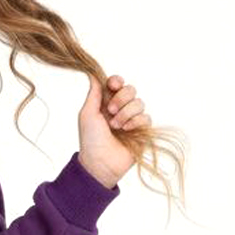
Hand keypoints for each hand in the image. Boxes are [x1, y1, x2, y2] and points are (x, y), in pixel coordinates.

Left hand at [78, 73, 151, 187]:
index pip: (117, 84)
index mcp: (106, 103)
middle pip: (131, 90)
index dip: (117, 82)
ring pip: (139, 102)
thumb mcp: (88, 114)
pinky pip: (146, 117)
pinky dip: (135, 122)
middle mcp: (120, 109)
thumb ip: (93, 93)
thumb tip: (92, 73)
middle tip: (110, 111)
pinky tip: (126, 130)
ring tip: (116, 126)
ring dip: (126, 113)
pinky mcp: (142, 130)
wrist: (100, 162)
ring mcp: (132, 119)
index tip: (113, 85)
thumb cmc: (90, 139)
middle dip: (121, 98)